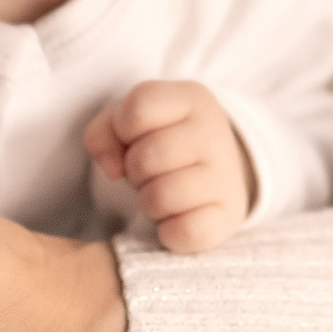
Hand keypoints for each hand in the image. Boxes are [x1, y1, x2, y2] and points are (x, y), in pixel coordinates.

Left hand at [84, 80, 253, 252]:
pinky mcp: (229, 216)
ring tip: (162, 191)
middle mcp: (215, 131)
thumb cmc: (162, 142)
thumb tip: (111, 168)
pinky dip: (169, 232)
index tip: (134, 137)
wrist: (215, 174)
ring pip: (160, 197)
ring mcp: (226, 175)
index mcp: (192, 98)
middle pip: (145, 157)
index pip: (139, 107)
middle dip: (134, 170)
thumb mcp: (130, 122)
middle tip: (150, 170)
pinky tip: (176, 217)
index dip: (123, 128)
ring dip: (149, 201)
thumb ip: (103, 132)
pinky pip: (184, 232)